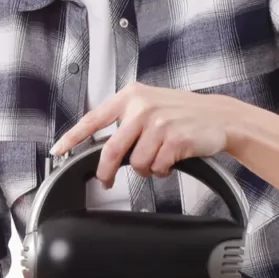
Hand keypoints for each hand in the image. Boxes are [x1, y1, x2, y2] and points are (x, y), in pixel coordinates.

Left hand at [51, 83, 237, 185]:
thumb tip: (103, 147)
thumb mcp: (150, 103)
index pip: (93, 119)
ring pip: (137, 163)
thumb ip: (126, 118)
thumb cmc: (183, 112)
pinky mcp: (174, 140)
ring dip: (146, 169)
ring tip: (158, 159)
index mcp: (131, 97)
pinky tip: (170, 161)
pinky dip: (162, 171)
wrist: (219, 115)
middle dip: (107, 172)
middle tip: (107, 181)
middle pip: (112, 150)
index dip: (73, 137)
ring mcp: (159, 123)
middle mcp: (142, 108)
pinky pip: (156, 168)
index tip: (58, 150)